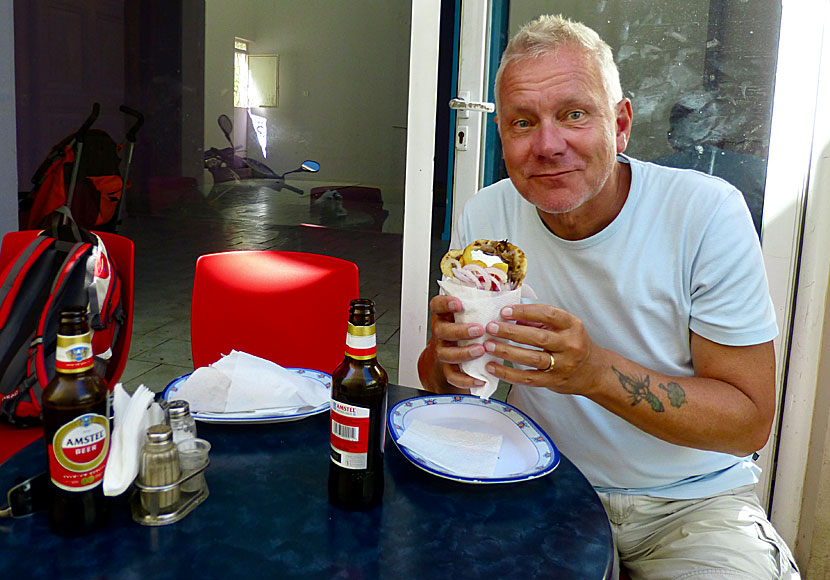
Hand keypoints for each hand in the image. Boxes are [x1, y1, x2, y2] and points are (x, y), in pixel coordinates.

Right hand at [421, 294, 487, 390]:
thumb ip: (483, 303)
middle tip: (478, 330)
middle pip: (441, 330)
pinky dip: (466, 379)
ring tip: (481, 350)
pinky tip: (480, 379)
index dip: (445, 303)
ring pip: (446, 354)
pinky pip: (452, 376)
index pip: (437, 304)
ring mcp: (443, 350)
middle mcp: (441, 332)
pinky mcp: (447, 368)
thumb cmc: (467, 327)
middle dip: (460, 330)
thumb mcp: (471, 313)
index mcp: (445, 315)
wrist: (452, 353)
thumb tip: (510, 289)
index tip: (459, 303)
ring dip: (463, 353)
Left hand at [482, 303, 600, 393]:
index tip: (504, 311)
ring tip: (488, 346)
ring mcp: (563, 364)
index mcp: (572, 325)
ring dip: (507, 351)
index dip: (524, 311)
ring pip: (533, 357)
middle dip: (511, 331)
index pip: (547, 314)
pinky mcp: (553, 381)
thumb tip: (509, 315)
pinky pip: (528, 378)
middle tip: (491, 327)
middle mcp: (570, 344)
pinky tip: (493, 367)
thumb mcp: (563, 328)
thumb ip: (539, 321)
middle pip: (538, 337)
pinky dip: (509, 373)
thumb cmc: (573, 344)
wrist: (593, 372)